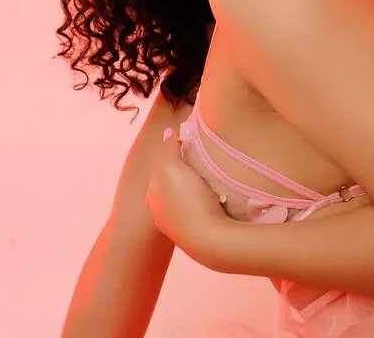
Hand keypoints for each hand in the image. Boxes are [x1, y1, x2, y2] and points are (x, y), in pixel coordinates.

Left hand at [145, 124, 230, 264]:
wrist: (211, 241)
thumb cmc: (189, 201)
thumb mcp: (171, 166)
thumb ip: (167, 148)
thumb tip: (168, 132)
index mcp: (152, 197)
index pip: (163, 167)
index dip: (176, 153)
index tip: (194, 146)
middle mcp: (162, 214)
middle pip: (176, 183)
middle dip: (188, 173)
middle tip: (206, 161)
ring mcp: (180, 228)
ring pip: (189, 198)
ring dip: (200, 188)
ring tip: (216, 180)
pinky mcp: (199, 236)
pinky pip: (202, 211)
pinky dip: (209, 202)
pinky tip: (220, 200)